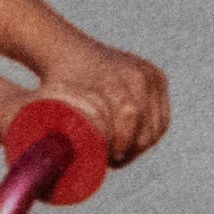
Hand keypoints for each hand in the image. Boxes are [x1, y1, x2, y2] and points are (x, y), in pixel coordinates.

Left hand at [28, 36, 171, 165]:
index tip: (109, 160)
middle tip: (115, 160)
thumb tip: (58, 160)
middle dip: (132, 149)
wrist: (70, 53)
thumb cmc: (58, 82)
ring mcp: (151, 75)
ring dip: (142, 142)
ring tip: (123, 152)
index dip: (122, 147)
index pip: (130, 121)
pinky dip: (152, 131)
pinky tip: (137, 142)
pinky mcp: (157, 78)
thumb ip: (53, 129)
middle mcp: (140, 75)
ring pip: (157, 125)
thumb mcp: (51, 104)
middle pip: (147, 127)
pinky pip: (161, 115)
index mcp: (120, 79)